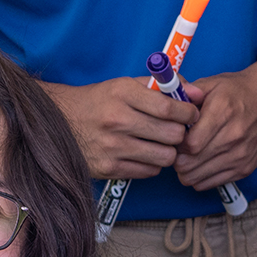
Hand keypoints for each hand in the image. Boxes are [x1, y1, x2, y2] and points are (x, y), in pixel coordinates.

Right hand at [42, 77, 197, 179]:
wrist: (59, 121)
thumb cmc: (99, 101)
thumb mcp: (125, 85)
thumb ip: (163, 87)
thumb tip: (197, 93)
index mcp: (123, 93)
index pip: (169, 108)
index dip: (188, 113)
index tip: (191, 114)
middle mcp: (117, 120)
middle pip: (172, 134)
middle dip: (181, 133)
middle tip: (177, 130)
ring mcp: (112, 147)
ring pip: (165, 157)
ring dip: (169, 151)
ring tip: (161, 143)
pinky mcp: (108, 168)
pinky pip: (149, 171)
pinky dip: (153, 164)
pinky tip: (145, 153)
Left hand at [174, 47, 256, 190]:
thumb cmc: (241, 89)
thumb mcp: (212, 83)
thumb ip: (186, 94)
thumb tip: (163, 104)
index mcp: (223, 112)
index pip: (187, 145)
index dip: (174, 142)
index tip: (172, 135)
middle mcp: (233, 137)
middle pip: (189, 165)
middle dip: (176, 158)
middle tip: (175, 147)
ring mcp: (241, 155)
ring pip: (196, 178)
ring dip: (185, 169)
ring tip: (187, 155)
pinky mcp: (246, 168)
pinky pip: (210, 184)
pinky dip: (199, 177)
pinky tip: (200, 162)